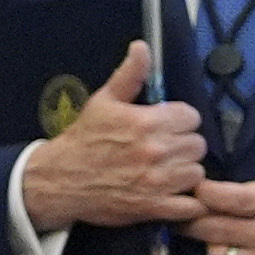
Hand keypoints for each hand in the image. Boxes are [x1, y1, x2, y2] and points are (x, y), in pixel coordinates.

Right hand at [17, 37, 203, 231]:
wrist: (57, 180)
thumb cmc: (83, 140)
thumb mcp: (104, 101)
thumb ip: (130, 74)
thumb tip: (142, 47)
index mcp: (147, 122)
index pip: (192, 117)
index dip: (181, 121)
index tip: (168, 126)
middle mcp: (156, 151)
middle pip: (197, 145)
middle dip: (183, 146)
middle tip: (164, 150)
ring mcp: (156, 181)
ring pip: (197, 173)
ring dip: (185, 173)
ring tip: (166, 171)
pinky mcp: (154, 207)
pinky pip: (191, 206)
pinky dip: (189, 203)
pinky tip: (174, 194)